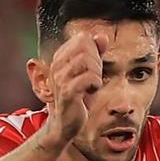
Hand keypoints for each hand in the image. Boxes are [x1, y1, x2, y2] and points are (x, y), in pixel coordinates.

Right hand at [42, 30, 105, 145]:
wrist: (65, 123)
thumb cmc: (78, 97)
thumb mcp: (88, 72)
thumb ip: (95, 53)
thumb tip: (102, 36)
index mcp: (60, 58)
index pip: (83, 38)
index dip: (94, 50)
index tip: (92, 66)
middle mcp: (57, 65)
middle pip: (86, 47)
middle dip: (97, 61)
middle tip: (94, 77)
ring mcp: (60, 78)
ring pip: (87, 61)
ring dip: (96, 73)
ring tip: (92, 84)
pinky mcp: (68, 92)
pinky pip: (89, 78)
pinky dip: (95, 84)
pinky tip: (90, 91)